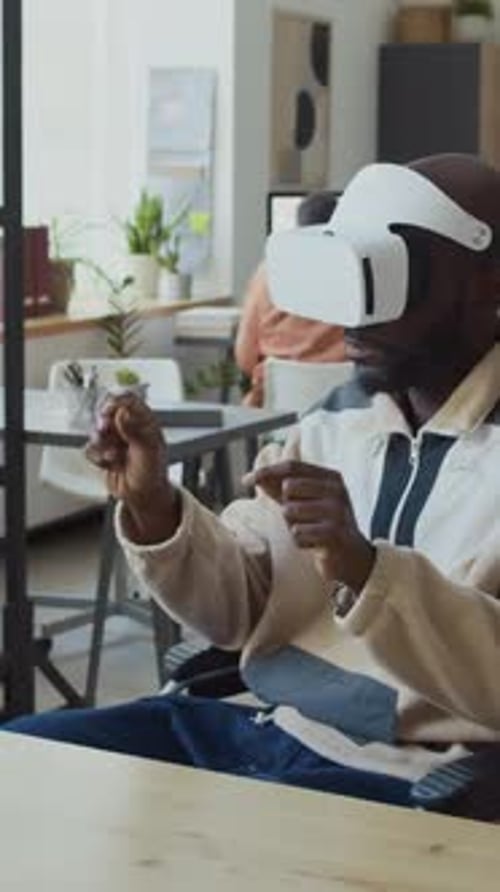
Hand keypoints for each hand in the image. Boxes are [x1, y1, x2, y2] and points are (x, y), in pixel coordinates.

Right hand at [85, 394, 178, 543]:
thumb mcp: (148, 452)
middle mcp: (128, 427)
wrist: (143, 497)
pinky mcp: (103, 453)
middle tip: (106, 432)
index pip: (128, 400)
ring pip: (96, 430)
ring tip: (113, 455)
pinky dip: (97, 457)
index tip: (108, 410)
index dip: (116, 401)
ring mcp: (115, 440)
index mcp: (144, 421)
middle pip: (107, 412)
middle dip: (104, 424)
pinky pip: (90, 448)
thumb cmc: (153, 474)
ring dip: (101, 443)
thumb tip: (123, 413)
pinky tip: (109, 464)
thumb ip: (135, 431)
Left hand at [245, 461, 374, 592]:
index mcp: (330, 477)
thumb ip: (280, 487)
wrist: (352, 557)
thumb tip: (252, 477)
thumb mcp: (304, 502)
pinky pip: (297, 533)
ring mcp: (337, 511)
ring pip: (289, 512)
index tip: (246, 480)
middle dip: (286, 505)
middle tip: (302, 519)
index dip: (266, 471)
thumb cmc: (323, 525)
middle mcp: (337, 490)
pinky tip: (314, 544)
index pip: (292, 467)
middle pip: (288, 487)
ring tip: (310, 532)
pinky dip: (300, 541)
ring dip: (293, 526)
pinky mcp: (334, 534)